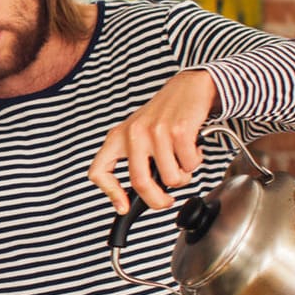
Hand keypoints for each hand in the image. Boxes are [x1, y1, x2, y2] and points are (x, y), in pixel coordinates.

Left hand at [86, 70, 218, 213]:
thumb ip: (133, 160)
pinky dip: (195, 162)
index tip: (123, 207)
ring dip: (183, 176)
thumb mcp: (137, 133)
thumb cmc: (163, 115)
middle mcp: (133, 134)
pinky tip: (192, 149)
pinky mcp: (179, 130)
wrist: (188, 87)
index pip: (99, 171)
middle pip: (139, 183)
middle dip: (157, 201)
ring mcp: (156, 132)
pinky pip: (189, 165)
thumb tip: (133, 197)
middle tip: (166, 201)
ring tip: (182, 160)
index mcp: (118, 137)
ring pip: (171, 178)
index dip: (110, 193)